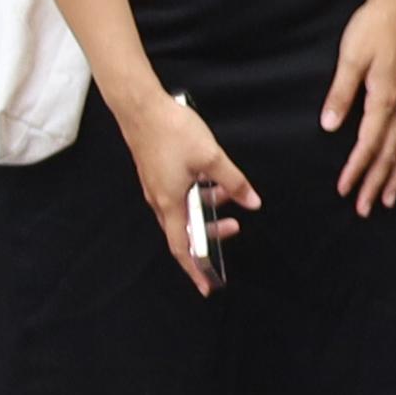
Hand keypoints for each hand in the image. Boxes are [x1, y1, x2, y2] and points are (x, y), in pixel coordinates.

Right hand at [118, 89, 260, 298]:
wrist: (141, 108)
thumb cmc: (172, 132)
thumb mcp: (211, 158)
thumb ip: (234, 182)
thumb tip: (254, 202)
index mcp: (169, 203)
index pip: (182, 247)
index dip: (195, 268)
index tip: (207, 286)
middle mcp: (159, 200)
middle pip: (184, 231)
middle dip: (210, 235)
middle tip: (235, 228)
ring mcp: (157, 187)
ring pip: (184, 210)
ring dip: (207, 209)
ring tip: (231, 197)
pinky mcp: (158, 174)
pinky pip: (180, 195)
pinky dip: (199, 194)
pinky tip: (215, 180)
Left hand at [321, 0, 395, 211]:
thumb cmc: (373, 29)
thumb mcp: (350, 58)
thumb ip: (340, 94)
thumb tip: (329, 126)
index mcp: (384, 97)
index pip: (369, 142)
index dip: (356, 168)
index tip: (344, 188)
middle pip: (390, 152)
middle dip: (377, 182)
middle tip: (363, 209)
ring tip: (388, 199)